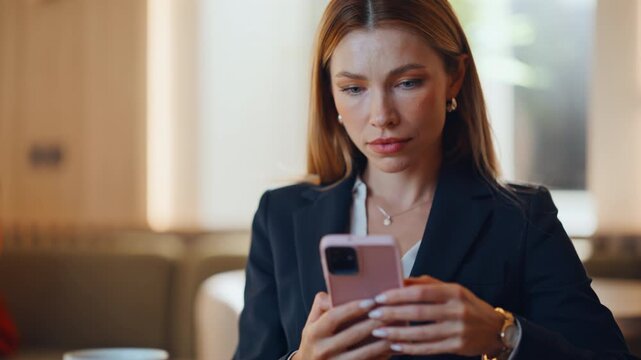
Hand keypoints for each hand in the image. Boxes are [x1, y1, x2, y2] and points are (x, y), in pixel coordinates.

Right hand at [294, 292, 391, 359]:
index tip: (370, 301)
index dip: (352, 308)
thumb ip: (322, 305)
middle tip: (390, 312)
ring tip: (395, 330)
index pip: (334, 317)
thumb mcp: (311, 322)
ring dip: (381, 341)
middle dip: (373, 322)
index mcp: (313, 333)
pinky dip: (380, 356)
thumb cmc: (314, 340)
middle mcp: (322, 350)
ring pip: (363, 353)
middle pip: (352, 334)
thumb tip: (338, 292)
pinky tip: (391, 347)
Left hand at [368, 277, 503, 356]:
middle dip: (392, 313)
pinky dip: (410, 348)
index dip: (398, 294)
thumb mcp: (450, 289)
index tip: (379, 297)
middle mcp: (457, 310)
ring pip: (421, 333)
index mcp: (453, 292)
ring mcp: (458, 330)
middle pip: (419, 312)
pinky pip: (429, 348)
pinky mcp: (457, 347)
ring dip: (397, 333)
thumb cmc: (466, 305)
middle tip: (373, 314)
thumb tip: (398, 279)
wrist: (494, 328)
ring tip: (378, 332)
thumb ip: (425, 284)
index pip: (421, 292)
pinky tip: (395, 346)